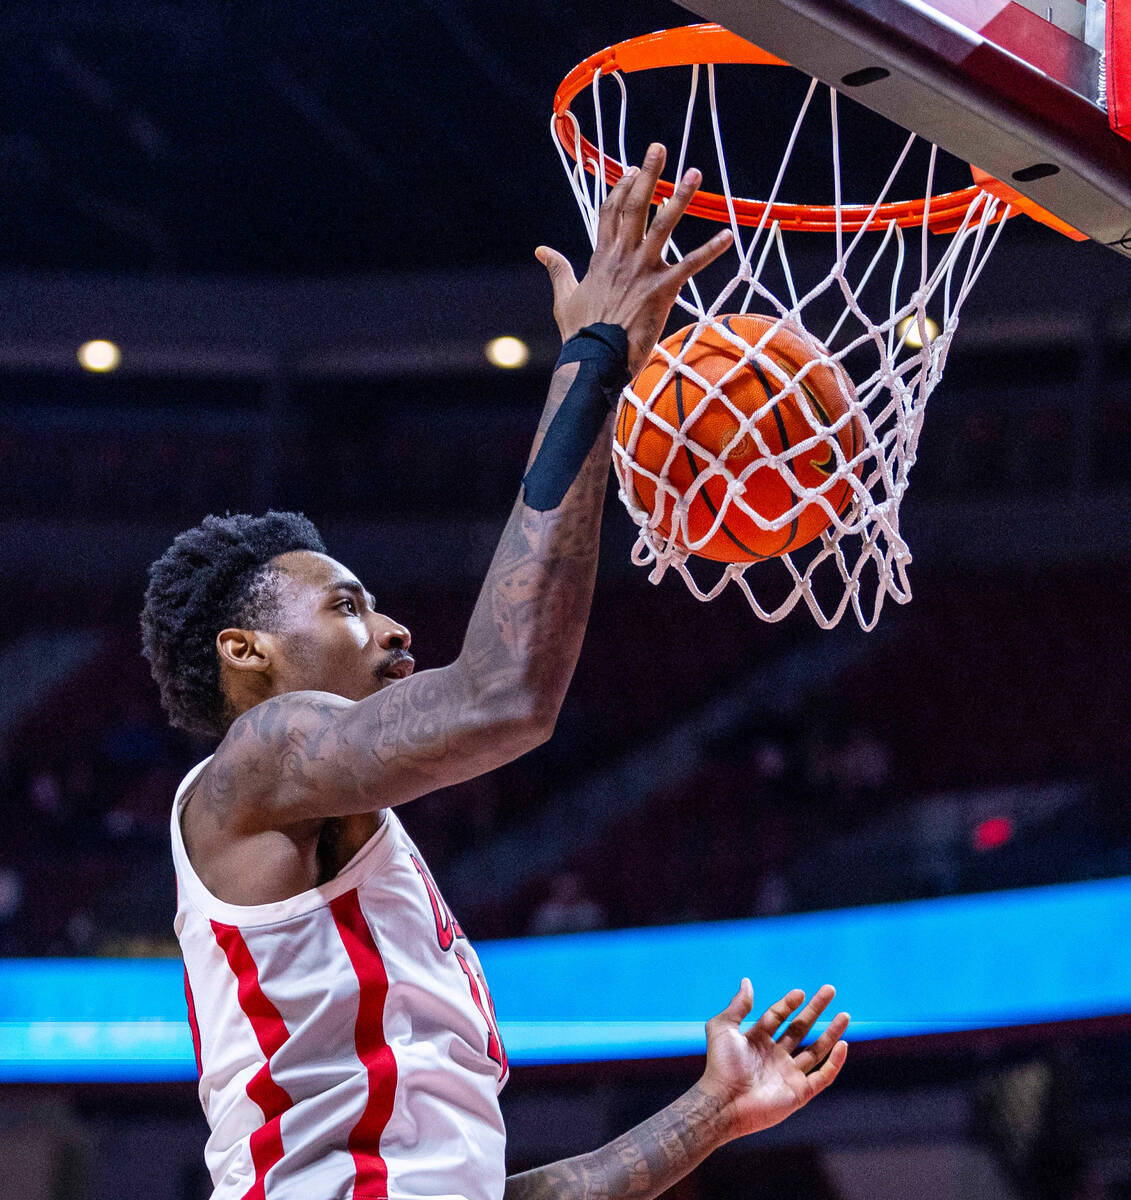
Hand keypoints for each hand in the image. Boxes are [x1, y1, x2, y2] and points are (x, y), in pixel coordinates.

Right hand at [535, 143, 732, 375]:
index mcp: (601, 257)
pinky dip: (710, 251)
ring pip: (664, 226)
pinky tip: (729, 236)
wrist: (594, 358)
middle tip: (659, 148)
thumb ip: (558, 269)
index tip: (632, 167)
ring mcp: (642, 271)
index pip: (610, 211)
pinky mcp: (661, 290)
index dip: (622, 187)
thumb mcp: (565, 297)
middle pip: (635, 206)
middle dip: (648, 175)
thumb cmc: (580, 332)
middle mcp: (622, 256)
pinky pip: (690, 265)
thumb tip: (540, 250)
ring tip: (695, 173)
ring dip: (681, 198)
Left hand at [697, 981, 849, 1140]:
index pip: (778, 1016)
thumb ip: (737, 1006)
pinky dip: (835, 1062)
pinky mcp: (799, 1092)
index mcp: (757, 1040)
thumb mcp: (723, 1028)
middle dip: (815, 1010)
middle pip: (800, 1028)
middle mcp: (775, 1056)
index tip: (800, 993)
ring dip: (831, 1033)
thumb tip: (746, 981)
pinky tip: (843, 1044)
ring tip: (844, 1015)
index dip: (788, 1003)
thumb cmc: (721, 1065)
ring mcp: (788, 1074)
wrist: (725, 1102)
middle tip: (830, 990)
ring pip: (816, 1050)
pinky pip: (823, 1076)